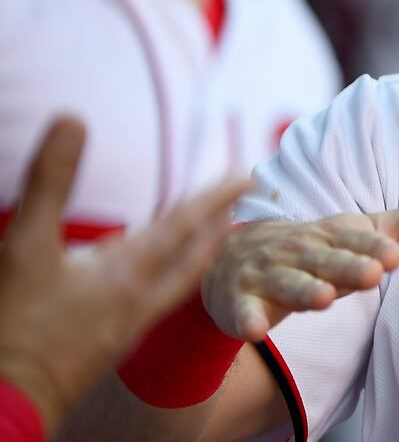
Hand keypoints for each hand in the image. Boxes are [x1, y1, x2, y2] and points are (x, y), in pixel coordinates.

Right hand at [0, 118, 250, 433]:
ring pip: (173, 283)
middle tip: (243, 201)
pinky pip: (149, 305)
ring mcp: (125, 329)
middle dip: (217, 224)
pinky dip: (159, 283)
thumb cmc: (14, 326)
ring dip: (193, 254)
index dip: (216, 196)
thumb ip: (52, 182)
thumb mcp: (26, 245)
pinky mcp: (106, 348)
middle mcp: (139, 301)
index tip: (249, 173)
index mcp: (128, 273)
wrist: (6, 406)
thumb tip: (73, 116)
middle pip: (192, 255)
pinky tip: (137, 282)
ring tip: (208, 236)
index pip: (186, 224)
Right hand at [202, 170, 398, 341]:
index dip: (374, 246)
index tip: (396, 254)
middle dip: (348, 266)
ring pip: (288, 283)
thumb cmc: (319, 248)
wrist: (236, 259)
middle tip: (374, 273)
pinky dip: (246, 319)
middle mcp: (301, 249)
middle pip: (326, 260)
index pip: (358, 240)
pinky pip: (243, 312)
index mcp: (334, 233)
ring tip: (325, 299)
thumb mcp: (367, 233)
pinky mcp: (241, 301)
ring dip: (304, 290)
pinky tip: (254, 331)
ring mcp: (269, 274)